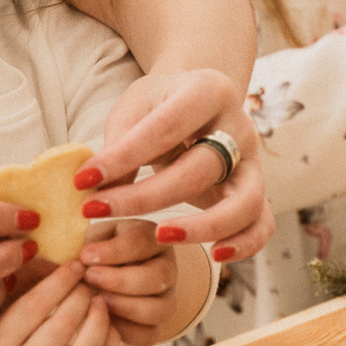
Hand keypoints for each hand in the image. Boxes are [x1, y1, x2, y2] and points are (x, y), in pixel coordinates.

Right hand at [0, 260, 120, 345]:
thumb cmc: (13, 335)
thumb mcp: (9, 308)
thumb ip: (29, 280)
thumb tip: (61, 255)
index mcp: (0, 343)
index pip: (32, 307)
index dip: (58, 282)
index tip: (75, 264)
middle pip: (60, 329)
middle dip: (80, 298)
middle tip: (89, 281)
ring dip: (99, 320)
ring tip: (102, 300)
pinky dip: (112, 343)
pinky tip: (109, 324)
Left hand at [79, 219, 185, 345]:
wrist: (99, 278)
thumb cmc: (93, 255)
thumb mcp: (88, 240)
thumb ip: (80, 245)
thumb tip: (68, 259)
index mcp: (151, 237)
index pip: (142, 241)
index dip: (113, 251)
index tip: (84, 256)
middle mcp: (166, 267)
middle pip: (158, 277)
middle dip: (119, 280)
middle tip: (90, 278)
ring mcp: (166, 298)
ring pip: (161, 309)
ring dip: (125, 307)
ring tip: (97, 301)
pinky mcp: (157, 325)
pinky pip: (150, 334)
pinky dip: (125, 330)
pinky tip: (103, 319)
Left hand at [80, 68, 271, 263]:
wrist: (197, 99)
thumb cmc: (159, 104)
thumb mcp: (133, 109)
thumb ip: (119, 146)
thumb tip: (100, 191)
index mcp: (207, 90)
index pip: (165, 127)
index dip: (124, 157)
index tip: (83, 181)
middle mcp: (239, 125)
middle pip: (200, 168)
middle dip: (145, 197)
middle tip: (97, 211)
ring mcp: (253, 160)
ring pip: (245, 202)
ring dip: (204, 226)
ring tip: (161, 237)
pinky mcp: (258, 189)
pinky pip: (263, 223)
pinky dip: (246, 244)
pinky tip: (215, 255)